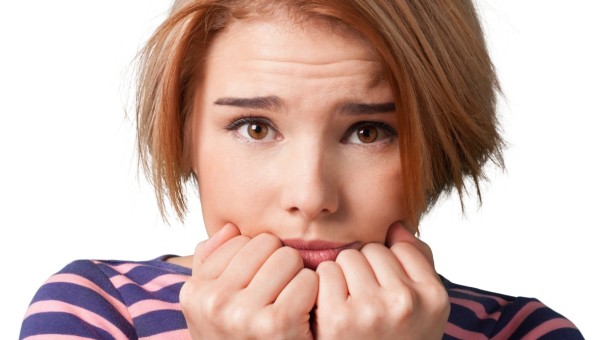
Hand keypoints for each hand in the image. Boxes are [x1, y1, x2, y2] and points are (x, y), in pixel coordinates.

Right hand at [180, 224, 318, 339]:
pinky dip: (312, 293)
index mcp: (195, 292)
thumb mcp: (210, 306)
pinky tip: (304, 311)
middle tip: (280, 290)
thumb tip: (230, 228)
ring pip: (288, 258)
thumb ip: (211, 263)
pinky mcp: (276, 325)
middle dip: (279, 262)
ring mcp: (243, 314)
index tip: (258, 282)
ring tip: (291, 299)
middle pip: (266, 244)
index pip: (239, 239)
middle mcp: (214, 302)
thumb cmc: (237, 337)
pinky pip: (307, 280)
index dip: (257, 257)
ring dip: (297, 276)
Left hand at [313, 222, 449, 339]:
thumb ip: (418, 260)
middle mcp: (407, 303)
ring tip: (349, 304)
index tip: (384, 289)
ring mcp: (373, 311)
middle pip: (371, 250)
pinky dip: (324, 287)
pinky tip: (331, 309)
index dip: (386, 265)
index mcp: (434, 297)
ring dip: (342, 275)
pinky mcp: (339, 319)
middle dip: (363, 269)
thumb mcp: (424, 305)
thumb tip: (396, 225)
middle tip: (364, 300)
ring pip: (347, 257)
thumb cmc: (397, 336)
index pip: (399, 246)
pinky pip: (326, 273)